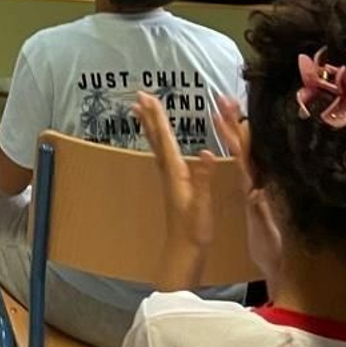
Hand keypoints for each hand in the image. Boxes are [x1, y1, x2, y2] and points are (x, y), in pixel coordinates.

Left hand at [135, 90, 215, 288]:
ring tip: (142, 111)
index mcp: (176, 173)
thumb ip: (204, 179)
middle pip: (156, 138)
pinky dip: (160, 141)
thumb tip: (206, 153)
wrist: (184, 252)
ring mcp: (169, 178)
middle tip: (139, 95)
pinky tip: (162, 142)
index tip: (148, 97)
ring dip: (150, 126)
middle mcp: (169, 172)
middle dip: (149, 115)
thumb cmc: (194, 231)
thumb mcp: (202, 205)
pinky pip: (163, 155)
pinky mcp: (174, 185)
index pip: (165, 139)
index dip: (157, 117)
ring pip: (157, 145)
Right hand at [214, 97, 282, 282]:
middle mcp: (256, 182)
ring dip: (232, 129)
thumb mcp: (266, 234)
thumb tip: (256, 192)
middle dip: (233, 122)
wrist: (280, 266)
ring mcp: (253, 186)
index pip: (244, 154)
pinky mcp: (251, 193)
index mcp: (256, 187)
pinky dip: (234, 147)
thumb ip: (262, 213)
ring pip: (242, 152)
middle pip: (243, 146)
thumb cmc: (272, 251)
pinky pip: (242, 163)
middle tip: (223, 99)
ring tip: (222, 108)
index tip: (226, 111)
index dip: (235, 132)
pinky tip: (228, 138)